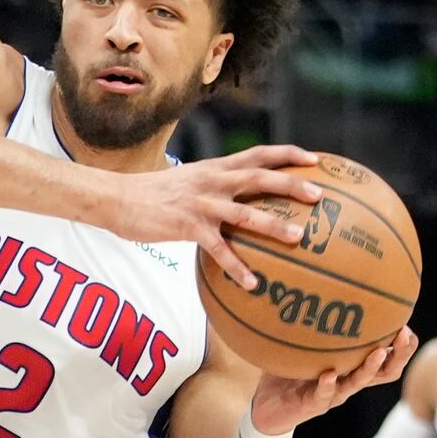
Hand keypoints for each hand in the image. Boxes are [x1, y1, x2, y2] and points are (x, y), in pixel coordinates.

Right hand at [113, 146, 324, 290]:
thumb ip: (214, 184)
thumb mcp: (189, 179)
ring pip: (245, 213)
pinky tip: (251, 283)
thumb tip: (237, 195)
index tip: (316, 160)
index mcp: (216, 167)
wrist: (117, 198)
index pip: (259, 154)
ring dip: (273, 225)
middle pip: (260, 177)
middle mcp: (213, 181)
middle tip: (319, 195)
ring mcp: (201, 203)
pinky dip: (236, 267)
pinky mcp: (187, 226)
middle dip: (292, 184)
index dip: (289, 155)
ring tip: (298, 238)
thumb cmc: (152, 193)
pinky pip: (217, 249)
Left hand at [250, 328, 416, 436]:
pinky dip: (327, 385)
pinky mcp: (312, 405)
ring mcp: (332, 394)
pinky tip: (329, 374)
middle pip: (385, 372)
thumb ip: (314, 323)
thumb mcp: (303, 344)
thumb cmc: (288, 372)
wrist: (267, 407)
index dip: (402, 346)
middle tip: (405, 335)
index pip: (387, 358)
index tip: (407, 325)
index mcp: (351, 367)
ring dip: (369, 368)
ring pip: (358, 383)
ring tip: (378, 352)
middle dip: (399, 355)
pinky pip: (323, 396)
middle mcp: (348, 381)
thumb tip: (316, 283)